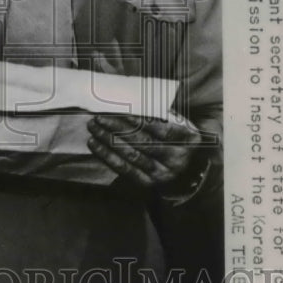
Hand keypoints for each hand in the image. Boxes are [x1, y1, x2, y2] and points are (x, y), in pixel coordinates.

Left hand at [87, 113, 201, 191]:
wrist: (187, 167)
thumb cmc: (176, 136)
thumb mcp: (176, 121)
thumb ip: (158, 112)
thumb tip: (128, 99)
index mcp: (187, 138)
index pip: (161, 129)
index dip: (138, 120)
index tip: (119, 112)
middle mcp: (177, 158)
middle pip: (143, 142)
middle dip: (118, 129)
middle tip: (99, 118)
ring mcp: (163, 173)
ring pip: (132, 156)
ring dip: (109, 141)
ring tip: (94, 129)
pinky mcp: (149, 183)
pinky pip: (125, 169)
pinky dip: (108, 156)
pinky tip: (95, 145)